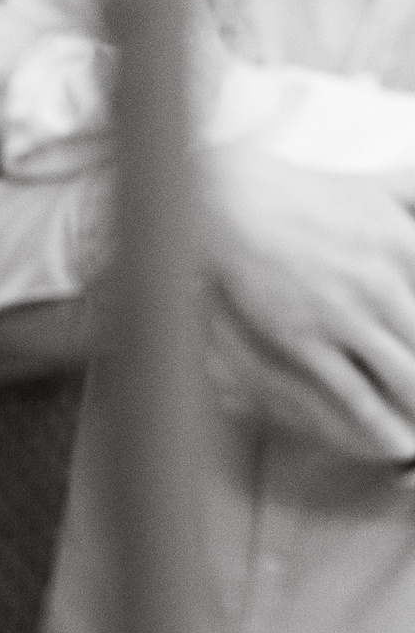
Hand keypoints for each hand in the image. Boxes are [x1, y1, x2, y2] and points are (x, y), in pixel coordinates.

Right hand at [201, 146, 414, 461]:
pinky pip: (353, 392)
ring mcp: (344, 314)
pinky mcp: (304, 339)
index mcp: (408, 242)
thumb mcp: (383, 189)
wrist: (236, 204)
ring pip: (406, 377)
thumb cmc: (313, 197)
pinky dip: (380, 423)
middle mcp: (383, 280)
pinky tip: (398, 443)